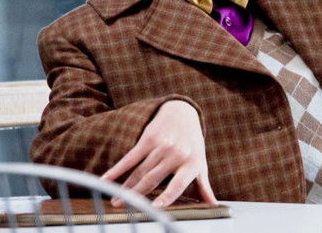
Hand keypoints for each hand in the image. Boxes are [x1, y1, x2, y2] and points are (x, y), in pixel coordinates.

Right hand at [101, 100, 216, 206]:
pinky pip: (131, 157)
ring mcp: (163, 145)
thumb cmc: (192, 144)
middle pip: (153, 178)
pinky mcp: (149, 138)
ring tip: (115, 200)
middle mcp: (177, 154)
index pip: (178, 184)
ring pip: (140, 170)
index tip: (154, 208)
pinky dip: (118, 169)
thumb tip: (214, 206)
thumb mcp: (201, 163)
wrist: (183, 113)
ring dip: (125, 186)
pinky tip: (107, 179)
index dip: (167, 196)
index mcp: (192, 163)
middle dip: (136, 195)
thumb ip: (205, 186)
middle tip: (122, 208)